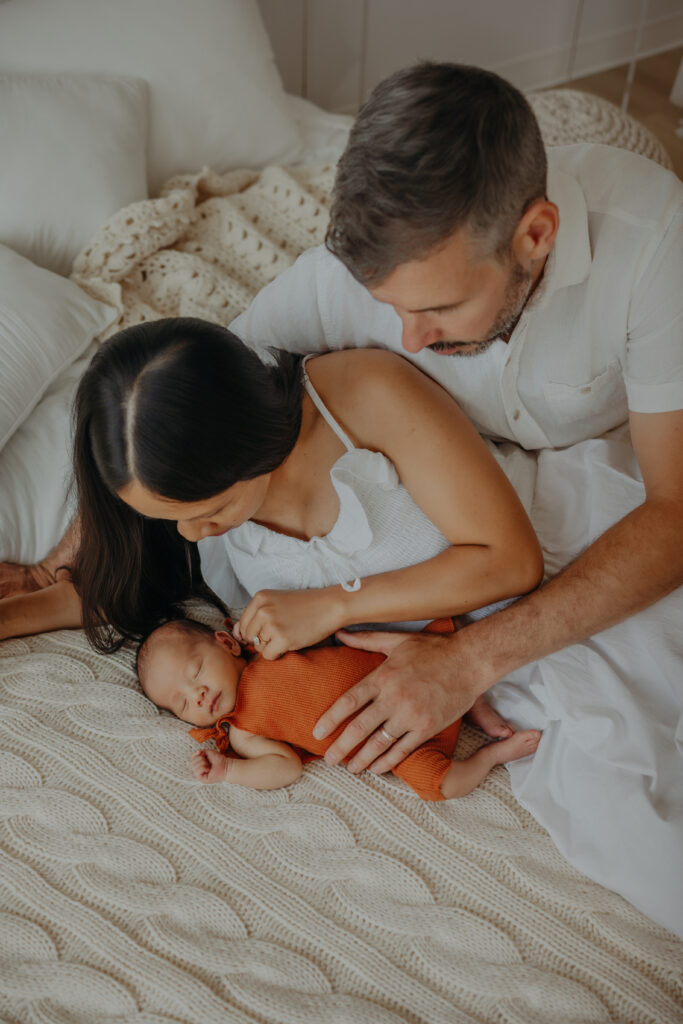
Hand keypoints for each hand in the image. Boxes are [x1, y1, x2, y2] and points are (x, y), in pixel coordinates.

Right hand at [191, 748, 228, 782]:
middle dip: (200, 759)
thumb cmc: (218, 760)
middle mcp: (199, 770)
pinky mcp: (202, 779)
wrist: (226, 766)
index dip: (194, 755)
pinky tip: (208, 769)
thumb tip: (197, 752)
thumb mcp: (209, 753)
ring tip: (209, 765)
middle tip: (208, 761)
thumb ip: (201, 752)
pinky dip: (203, 768)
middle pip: (192, 762)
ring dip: (203, 763)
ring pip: (194, 767)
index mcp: (200, 764)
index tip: (200, 752)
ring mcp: (200, 775)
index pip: (192, 759)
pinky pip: (197, 772)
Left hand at [234, 587, 342, 659]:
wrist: (331, 606)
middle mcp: (263, 609)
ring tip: (289, 634)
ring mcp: (272, 624)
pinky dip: (278, 654)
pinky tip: (291, 642)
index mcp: (260, 597)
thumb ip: (256, 616)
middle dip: (262, 639)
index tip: (269, 630)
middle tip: (282, 632)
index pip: (242, 623)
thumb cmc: (305, 605)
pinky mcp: (282, 638)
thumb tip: (235, 635)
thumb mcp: (277, 602)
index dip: (254, 631)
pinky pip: (268, 656)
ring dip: (272, 646)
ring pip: (258, 647)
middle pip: (248, 636)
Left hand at [313, 628, 485, 774]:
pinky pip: (402, 750)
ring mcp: (411, 715)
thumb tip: (339, 634)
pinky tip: (376, 769)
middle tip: (328, 759)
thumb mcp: (397, 640)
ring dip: (362, 759)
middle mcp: (393, 697)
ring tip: (350, 769)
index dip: (330, 719)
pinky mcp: (427, 728)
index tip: (317, 733)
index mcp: (383, 676)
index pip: (348, 702)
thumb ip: (366, 640)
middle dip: (340, 746)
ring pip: (379, 743)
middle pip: (359, 728)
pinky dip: (387, 762)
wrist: (470, 660)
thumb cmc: (434, 648)